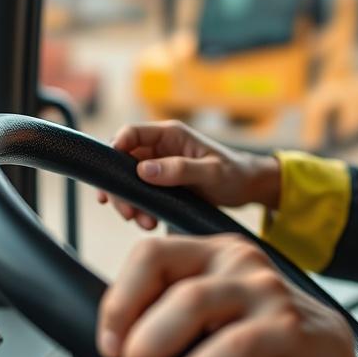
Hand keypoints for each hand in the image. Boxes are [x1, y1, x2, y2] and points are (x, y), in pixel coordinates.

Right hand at [96, 120, 279, 229]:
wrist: (247, 187)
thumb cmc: (234, 174)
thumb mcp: (211, 173)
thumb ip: (180, 169)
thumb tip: (143, 171)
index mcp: (170, 135)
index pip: (131, 133)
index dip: (114, 148)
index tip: (110, 174)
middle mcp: (160, 148)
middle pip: (121, 161)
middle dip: (120, 188)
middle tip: (128, 214)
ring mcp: (159, 166)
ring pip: (127, 181)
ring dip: (129, 203)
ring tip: (145, 223)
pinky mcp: (161, 184)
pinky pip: (139, 194)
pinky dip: (138, 208)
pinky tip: (149, 223)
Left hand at [96, 234, 355, 356]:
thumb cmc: (260, 343)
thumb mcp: (211, 320)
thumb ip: (170, 319)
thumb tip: (113, 351)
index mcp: (213, 254)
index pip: (151, 256)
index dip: (119, 300)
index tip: (108, 347)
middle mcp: (239, 261)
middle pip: (167, 280)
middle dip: (134, 338)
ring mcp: (266, 289)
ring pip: (192, 303)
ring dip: (156, 352)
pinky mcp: (290, 325)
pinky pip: (234, 345)